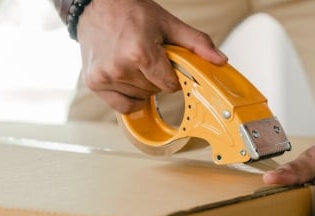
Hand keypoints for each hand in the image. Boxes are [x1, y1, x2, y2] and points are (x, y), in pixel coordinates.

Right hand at [76, 0, 226, 113]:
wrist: (96, 5)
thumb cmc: (130, 11)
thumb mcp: (168, 24)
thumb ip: (197, 44)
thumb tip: (220, 60)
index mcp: (140, 53)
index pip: (170, 85)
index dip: (173, 76)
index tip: (166, 63)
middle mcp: (120, 68)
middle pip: (154, 92)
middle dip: (157, 78)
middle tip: (148, 57)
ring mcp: (105, 77)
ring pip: (139, 98)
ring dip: (142, 85)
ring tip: (134, 62)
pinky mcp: (94, 82)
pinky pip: (121, 106)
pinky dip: (128, 97)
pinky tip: (127, 79)